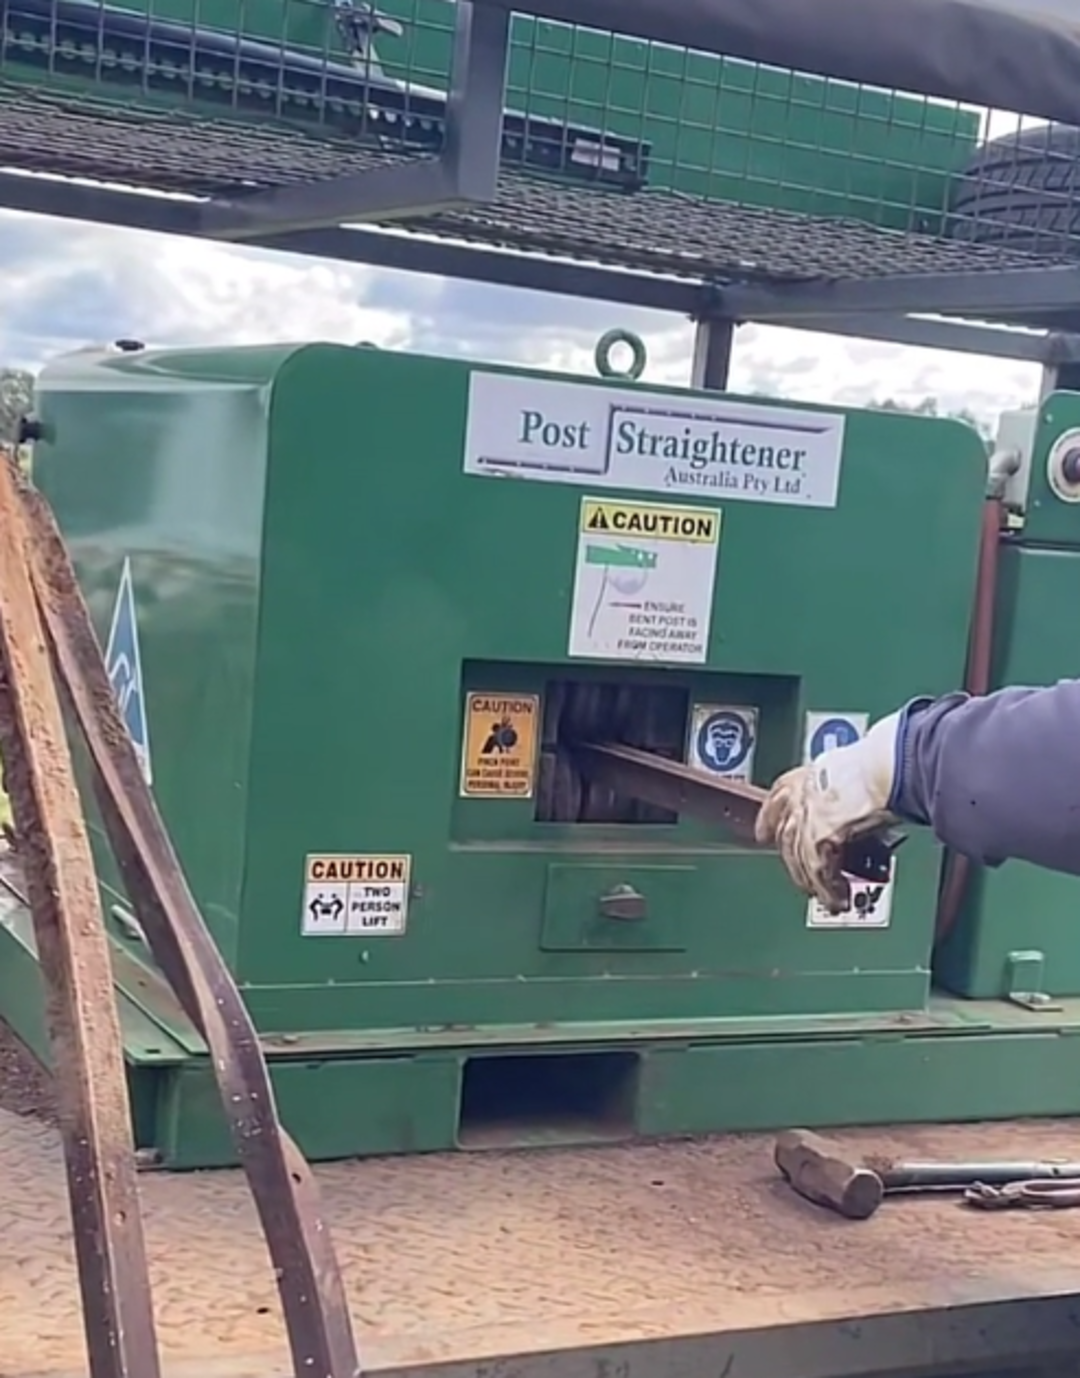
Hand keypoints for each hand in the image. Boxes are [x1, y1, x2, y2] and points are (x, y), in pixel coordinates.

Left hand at [754, 713, 901, 912]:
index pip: (778, 797)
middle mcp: (801, 796)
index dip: (770, 817)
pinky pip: (819, 872)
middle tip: (803, 879)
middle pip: (786, 836)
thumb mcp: (855, 768)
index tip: (764, 832)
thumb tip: (862, 798)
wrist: (887, 765)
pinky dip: (828, 889)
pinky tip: (837, 899)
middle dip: (793, 860)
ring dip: (812, 881)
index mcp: (809, 774)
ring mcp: (806, 817)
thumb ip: (846, 786)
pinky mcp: (818, 839)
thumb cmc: (883, 760)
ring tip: (825, 897)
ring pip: (799, 858)